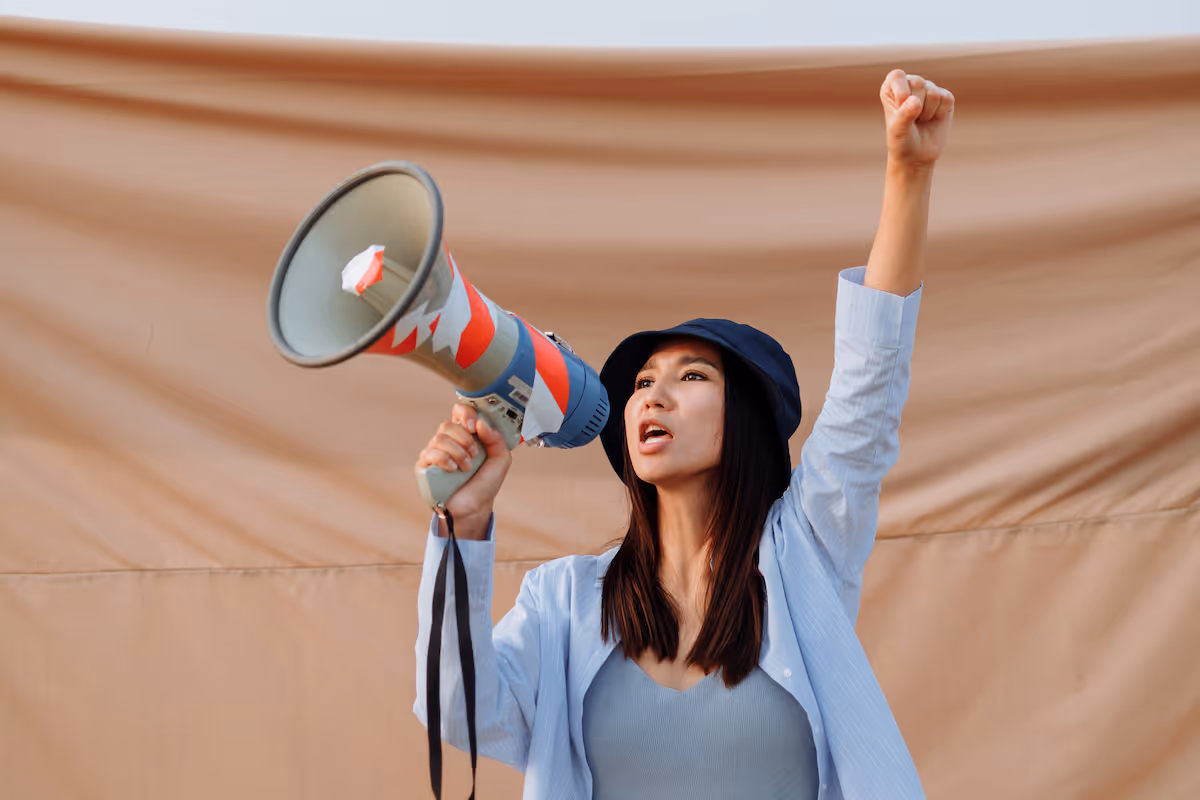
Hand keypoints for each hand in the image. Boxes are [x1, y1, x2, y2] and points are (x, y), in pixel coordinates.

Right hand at [415, 403, 512, 537]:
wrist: (475, 508)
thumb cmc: (485, 483)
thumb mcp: (501, 459)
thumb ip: (496, 439)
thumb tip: (481, 423)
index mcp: (465, 435)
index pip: (458, 412)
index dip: (465, 413)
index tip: (474, 425)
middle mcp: (448, 441)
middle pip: (448, 425)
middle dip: (465, 439)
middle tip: (474, 454)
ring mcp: (434, 453)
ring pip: (440, 439)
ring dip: (458, 452)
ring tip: (466, 467)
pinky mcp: (424, 466)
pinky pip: (430, 453)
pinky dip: (445, 459)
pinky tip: (453, 469)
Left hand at [880, 69, 954, 167]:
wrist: (917, 155)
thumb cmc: (902, 141)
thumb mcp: (898, 130)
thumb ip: (904, 115)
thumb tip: (915, 101)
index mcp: (892, 87)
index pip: (897, 76)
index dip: (901, 93)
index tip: (900, 109)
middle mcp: (911, 83)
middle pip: (918, 83)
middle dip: (916, 107)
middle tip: (912, 120)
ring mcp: (929, 88)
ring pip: (933, 93)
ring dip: (927, 113)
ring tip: (921, 121)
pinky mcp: (945, 97)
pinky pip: (947, 99)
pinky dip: (940, 114)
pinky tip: (933, 119)